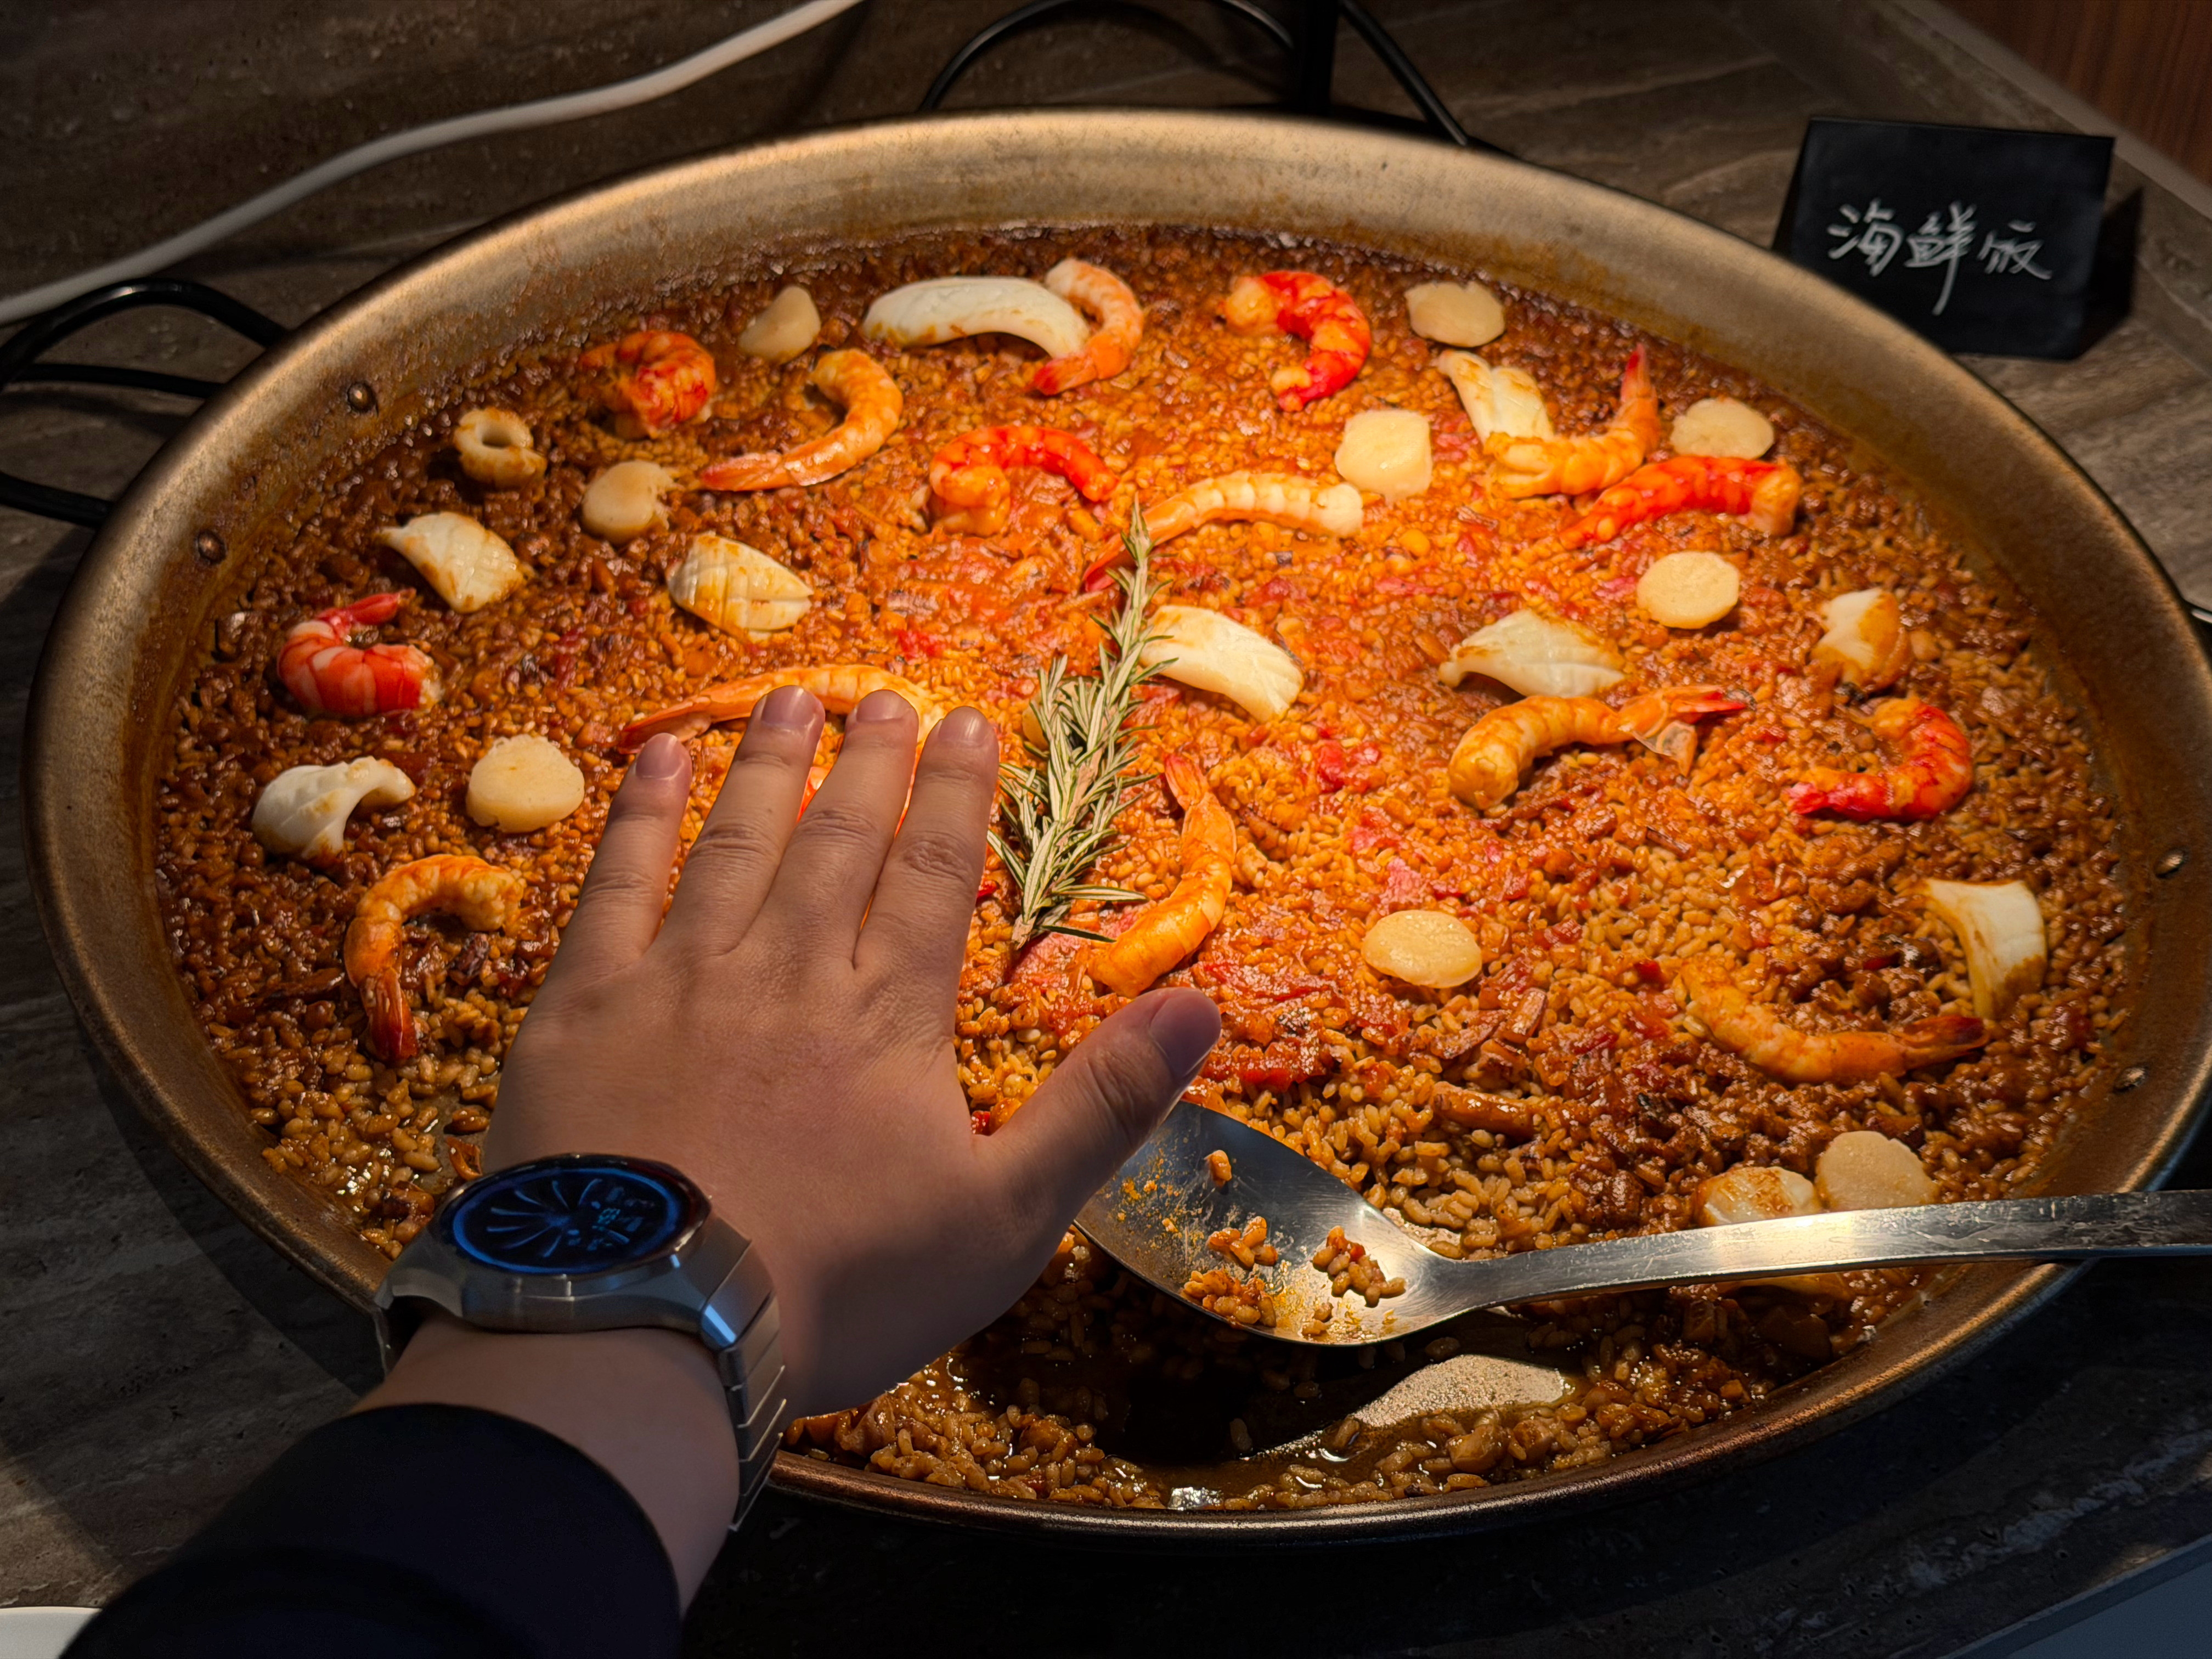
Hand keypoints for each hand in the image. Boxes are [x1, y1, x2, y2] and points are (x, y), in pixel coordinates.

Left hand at [484, 687, 1219, 1413]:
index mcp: (887, 1016)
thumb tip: (1201, 1010)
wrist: (650, 1325)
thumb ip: (1100, 1109)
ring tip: (790, 698)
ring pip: (734, 843)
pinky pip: (615, 885)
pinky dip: (640, 816)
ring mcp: (679, 978)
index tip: (967, 722)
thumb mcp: (1005, 1219)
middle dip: (867, 763)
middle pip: (835, 843)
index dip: (953, 796)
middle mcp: (788, 969)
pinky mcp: (584, 1006)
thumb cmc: (840, 1284)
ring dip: (766, 765)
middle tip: (886, 695)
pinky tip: (656, 761)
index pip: (932, 877)